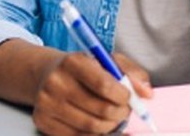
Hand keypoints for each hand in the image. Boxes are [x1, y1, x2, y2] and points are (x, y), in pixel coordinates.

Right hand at [32, 52, 152, 135]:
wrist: (46, 74)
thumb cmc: (83, 68)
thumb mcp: (106, 60)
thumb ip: (131, 73)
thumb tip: (147, 93)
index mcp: (72, 61)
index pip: (104, 85)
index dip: (123, 96)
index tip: (129, 97)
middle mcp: (56, 82)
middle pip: (101, 110)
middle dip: (121, 114)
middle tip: (125, 110)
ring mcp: (47, 104)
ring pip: (92, 127)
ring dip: (110, 126)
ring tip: (113, 117)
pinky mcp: (43, 121)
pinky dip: (95, 134)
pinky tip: (98, 125)